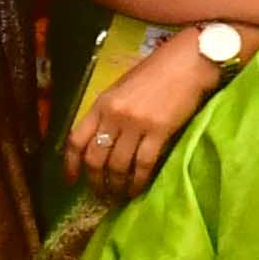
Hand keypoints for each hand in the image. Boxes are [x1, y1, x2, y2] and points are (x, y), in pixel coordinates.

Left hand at [66, 37, 216, 196]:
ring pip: (118, 166)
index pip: (76, 139)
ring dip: (117, 187)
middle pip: (96, 159)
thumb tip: (102, 141)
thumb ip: (109, 113)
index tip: (71, 181)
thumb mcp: (122, 89)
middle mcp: (114, 115)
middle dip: (96, 182)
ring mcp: (136, 124)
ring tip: (120, 196)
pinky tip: (137, 190)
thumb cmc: (156, 73)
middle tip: (101, 195)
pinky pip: (143, 165)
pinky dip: (138, 182)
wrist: (188, 62)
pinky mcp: (159, 131)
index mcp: (102, 103)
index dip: (70, 164)